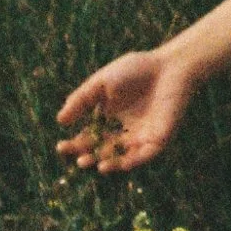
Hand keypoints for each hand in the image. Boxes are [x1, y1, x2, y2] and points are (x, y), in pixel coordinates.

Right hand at [57, 45, 201, 173]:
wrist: (169, 66)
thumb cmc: (136, 69)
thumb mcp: (101, 83)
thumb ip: (81, 100)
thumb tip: (60, 121)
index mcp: (109, 118)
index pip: (88, 137)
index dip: (75, 144)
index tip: (60, 147)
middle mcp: (123, 131)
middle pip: (102, 150)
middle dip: (89, 156)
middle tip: (78, 161)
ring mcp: (141, 136)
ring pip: (122, 157)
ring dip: (109, 163)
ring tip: (96, 165)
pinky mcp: (159, 138)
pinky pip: (144, 154)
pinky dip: (133, 161)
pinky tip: (120, 164)